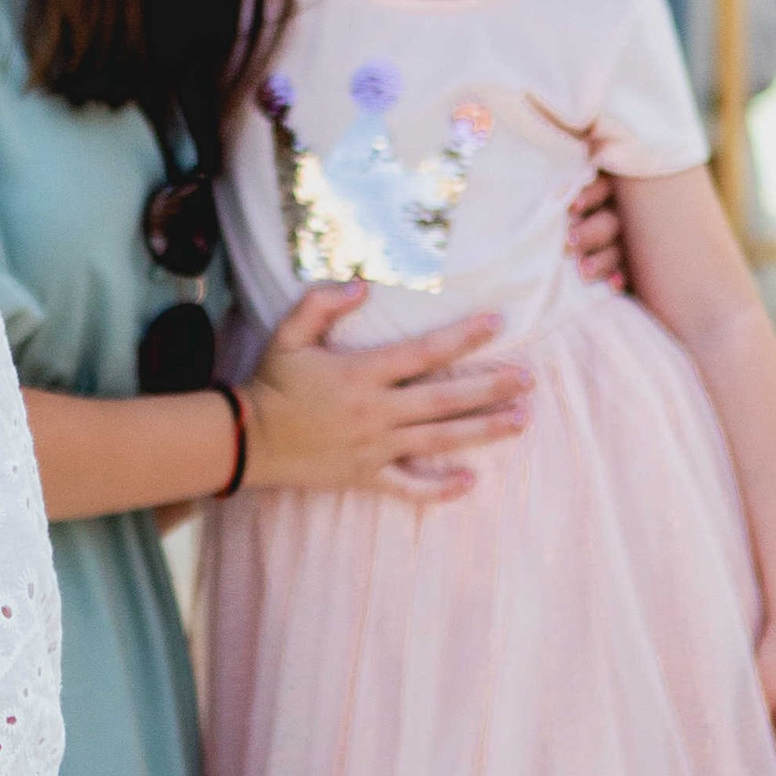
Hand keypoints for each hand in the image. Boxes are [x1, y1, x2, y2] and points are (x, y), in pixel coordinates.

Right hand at [248, 283, 532, 502]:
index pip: (423, 353)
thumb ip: (320, 304)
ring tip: (521, 419)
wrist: (246, 440)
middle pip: (444, 399)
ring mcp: (373, 447)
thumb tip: (362, 286)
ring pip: (438, 439)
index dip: (463, 337)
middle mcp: (374, 412)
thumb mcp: (287, 335)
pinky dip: (440, 489)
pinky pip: (409, 488)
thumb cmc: (270, 384)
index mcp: (360, 374)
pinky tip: (470, 481)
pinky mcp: (365, 476)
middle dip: (491, 388)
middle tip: (529, 378)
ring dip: (483, 430)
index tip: (497, 323)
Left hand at [567, 171, 626, 293]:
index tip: (572, 208)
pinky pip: (635, 270)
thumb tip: (522, 142)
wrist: (599, 236)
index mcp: (609, 187)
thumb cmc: (560, 198)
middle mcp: (623, 211)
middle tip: (569, 242)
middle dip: (591, 232)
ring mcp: (632, 237)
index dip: (591, 195)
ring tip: (583, 270)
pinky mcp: (636, 262)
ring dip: (605, 258)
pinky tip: (615, 286)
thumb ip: (562, 171)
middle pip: (613, 219)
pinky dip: (625, 277)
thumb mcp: (566, 174)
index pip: (606, 186)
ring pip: (623, 246)